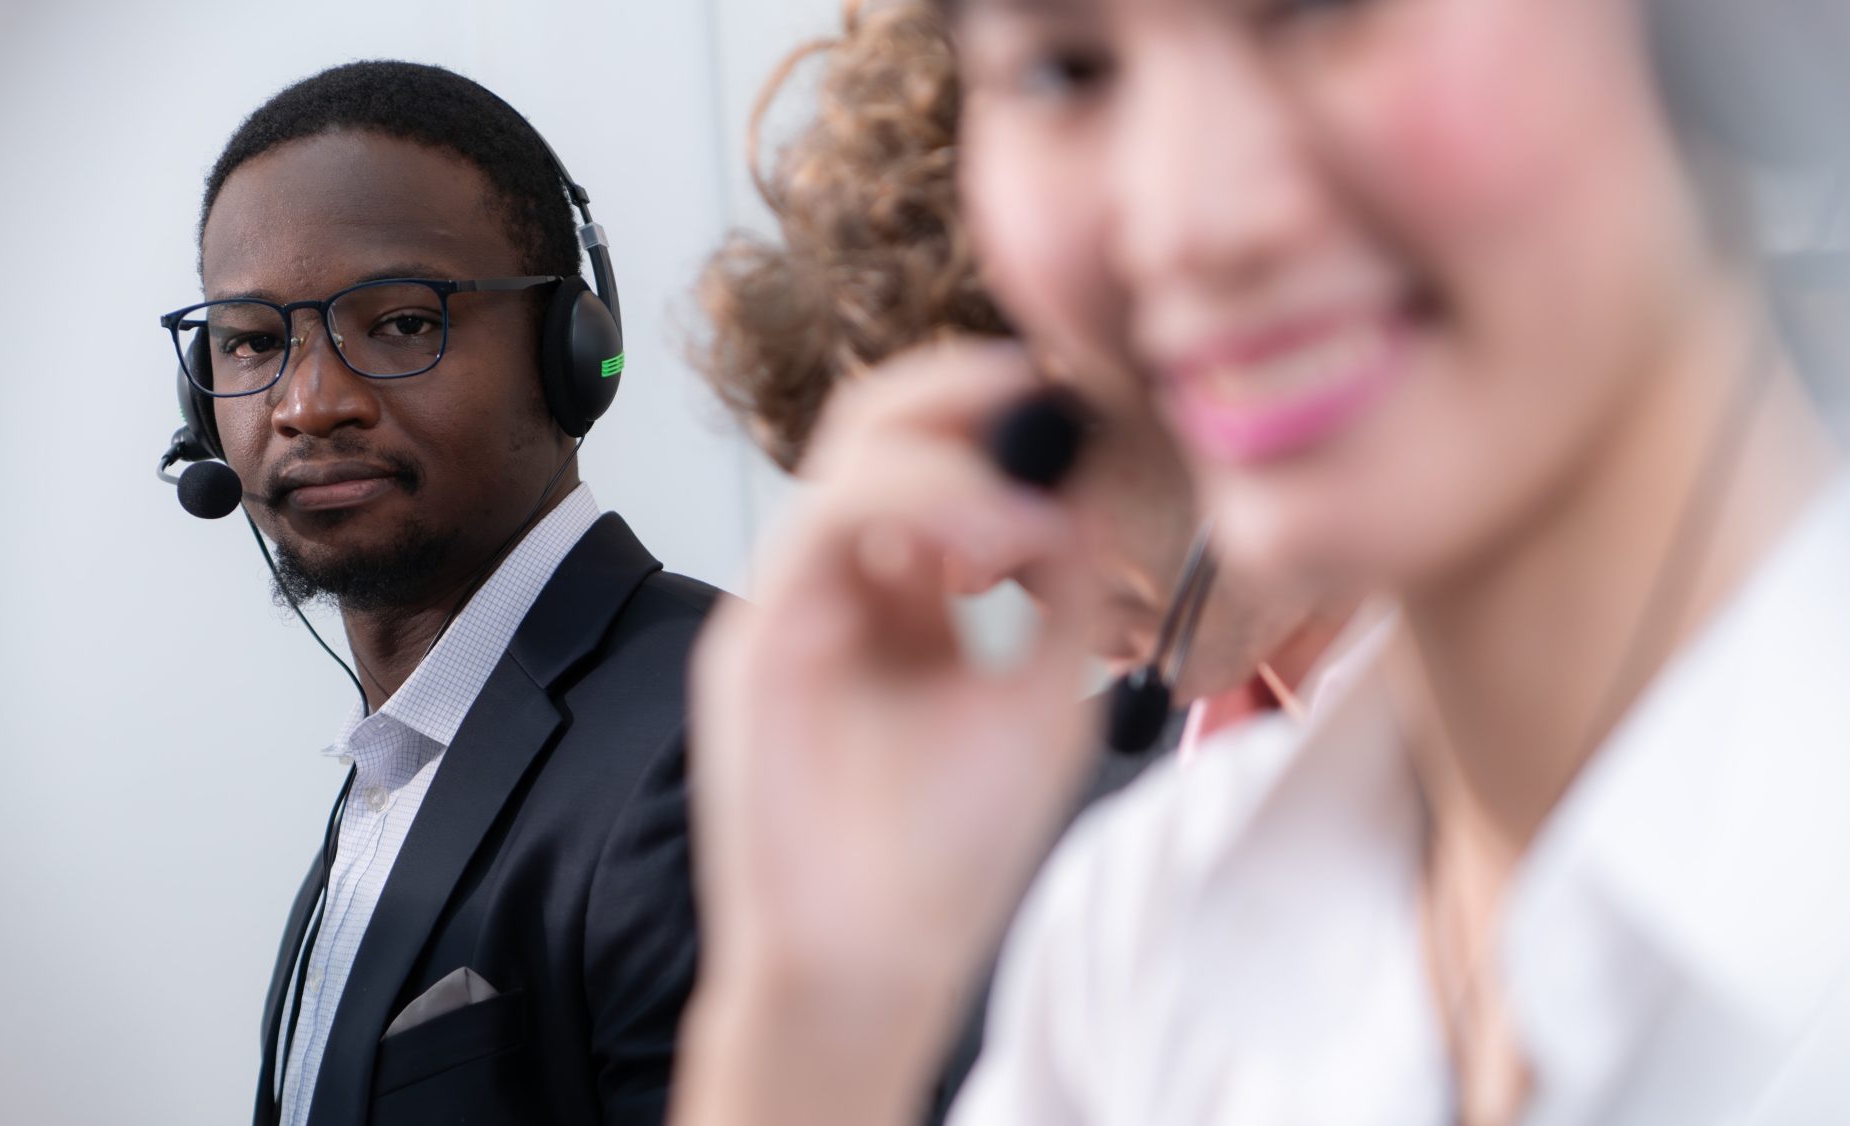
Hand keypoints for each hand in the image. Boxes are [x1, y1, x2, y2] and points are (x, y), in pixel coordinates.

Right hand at [675, 344, 1104, 1125]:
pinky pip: (824, 522)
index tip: (1089, 396)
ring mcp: (792, 605)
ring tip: (1035, 514)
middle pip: (880, 427)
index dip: (1001, 410)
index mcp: (901, 598)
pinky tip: (998, 542)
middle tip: (1054, 388)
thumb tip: (1092, 479)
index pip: (935, 456)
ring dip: (954, 455)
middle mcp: (840, 586)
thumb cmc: (944, 855)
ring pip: (851, 455)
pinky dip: (918, 506)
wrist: (875, 961)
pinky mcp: (757, 640)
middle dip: (968, 389)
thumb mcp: (1037, 695)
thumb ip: (1062, 592)